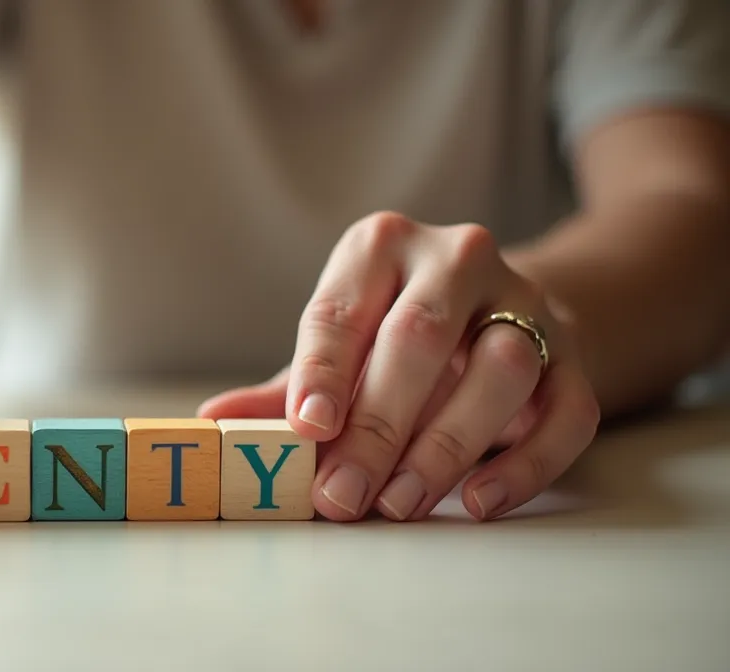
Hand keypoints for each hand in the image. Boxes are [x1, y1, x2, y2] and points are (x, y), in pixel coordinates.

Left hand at [199, 212, 600, 521]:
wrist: (498, 311)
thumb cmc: (392, 337)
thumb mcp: (337, 350)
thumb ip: (285, 389)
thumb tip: (212, 425)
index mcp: (380, 247)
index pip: (343, 308)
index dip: (323, 370)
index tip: (307, 429)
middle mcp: (456, 259)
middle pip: (421, 338)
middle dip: (378, 424)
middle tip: (342, 494)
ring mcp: (526, 303)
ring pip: (502, 369)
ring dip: (446, 444)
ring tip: (400, 503)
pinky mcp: (574, 355)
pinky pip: (566, 411)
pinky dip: (524, 464)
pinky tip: (476, 502)